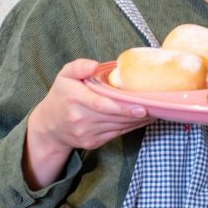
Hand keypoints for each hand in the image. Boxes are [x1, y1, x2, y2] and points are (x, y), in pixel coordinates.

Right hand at [24, 59, 154, 187]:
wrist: (49, 125)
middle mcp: (80, 118)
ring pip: (118, 127)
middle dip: (137, 114)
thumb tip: (95, 65)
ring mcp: (86, 133)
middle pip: (114, 117)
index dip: (123, 107)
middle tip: (158, 106)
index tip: (142, 107)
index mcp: (74, 99)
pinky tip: (142, 119)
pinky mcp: (92, 143)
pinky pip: (117, 134)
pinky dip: (131, 127)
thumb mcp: (64, 75)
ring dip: (138, 120)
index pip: (101, 104)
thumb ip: (78, 66)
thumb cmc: (62, 95)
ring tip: (155, 111)